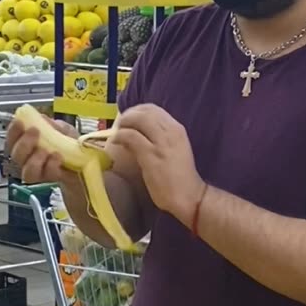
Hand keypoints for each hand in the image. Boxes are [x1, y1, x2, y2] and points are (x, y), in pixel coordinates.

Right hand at [7, 116, 78, 186]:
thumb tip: (41, 118)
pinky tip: (58, 156)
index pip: (12, 138)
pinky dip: (51, 165)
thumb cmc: (69, 144)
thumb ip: (51, 125)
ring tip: (45, 150)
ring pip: (27, 171)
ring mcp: (39, 172)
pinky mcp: (51, 179)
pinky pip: (47, 174)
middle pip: (16, 156)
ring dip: (34, 160)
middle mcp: (28, 159)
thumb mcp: (62, 129)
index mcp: (27, 143)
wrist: (85, 160)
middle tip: (34, 131)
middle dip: (23, 143)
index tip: (19, 121)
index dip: (13, 131)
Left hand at [114, 104, 204, 227]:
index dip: (137, 110)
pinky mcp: (151, 155)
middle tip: (120, 125)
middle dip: (128, 115)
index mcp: (177, 129)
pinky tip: (116, 142)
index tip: (129, 118)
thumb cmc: (180, 176)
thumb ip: (160, 138)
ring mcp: (161, 143)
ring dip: (123, 124)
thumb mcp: (174, 149)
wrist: (188, 196)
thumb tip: (138, 131)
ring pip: (137, 120)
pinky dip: (120, 136)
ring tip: (116, 133)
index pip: (154, 109)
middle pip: (144, 111)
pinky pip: (131, 136)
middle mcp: (170, 132)